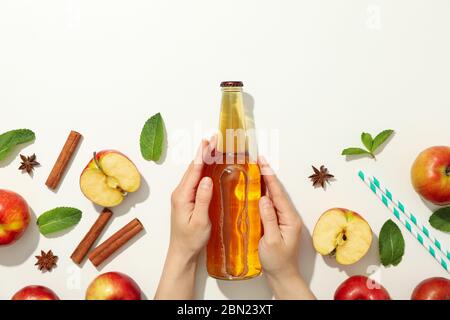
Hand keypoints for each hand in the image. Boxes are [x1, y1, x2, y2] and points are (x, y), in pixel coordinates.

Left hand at [169, 139, 213, 260]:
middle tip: (213, 138)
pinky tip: (208, 165)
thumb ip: (203, 199)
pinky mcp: (186, 199)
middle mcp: (180, 192)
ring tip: (212, 146)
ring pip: (193, 172)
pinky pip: (194, 180)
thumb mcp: (200, 220)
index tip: (209, 141)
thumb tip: (206, 179)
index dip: (202, 154)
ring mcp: (182, 195)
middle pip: (193, 168)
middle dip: (203, 152)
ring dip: (203, 159)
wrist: (182, 252)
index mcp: (182, 196)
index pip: (194, 170)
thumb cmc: (191, 239)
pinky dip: (202, 169)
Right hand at [258, 157, 314, 299]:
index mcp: (289, 218)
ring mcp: (283, 219)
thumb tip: (263, 198)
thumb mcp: (271, 240)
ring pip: (274, 197)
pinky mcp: (277, 223)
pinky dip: (264, 194)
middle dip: (268, 175)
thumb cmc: (277, 261)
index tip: (263, 163)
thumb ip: (268, 218)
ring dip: (266, 183)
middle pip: (277, 191)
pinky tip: (257, 189)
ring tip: (257, 169)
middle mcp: (288, 216)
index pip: (278, 193)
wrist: (282, 275)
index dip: (270, 177)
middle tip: (259, 160)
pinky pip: (270, 205)